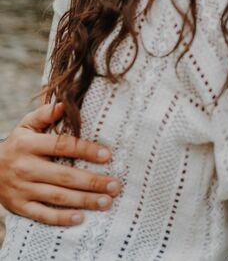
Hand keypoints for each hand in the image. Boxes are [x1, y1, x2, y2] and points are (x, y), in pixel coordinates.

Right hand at [0, 103, 121, 225]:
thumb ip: (44, 114)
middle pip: (64, 176)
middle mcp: (26, 167)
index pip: (62, 146)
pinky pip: (43, 214)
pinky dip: (62, 218)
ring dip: (84, 200)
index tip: (107, 155)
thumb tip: (64, 104)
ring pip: (58, 196)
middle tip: (115, 185)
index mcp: (29, 145)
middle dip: (92, 181)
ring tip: (106, 201)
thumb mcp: (26, 126)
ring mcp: (23, 189)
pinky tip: (81, 218)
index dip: (85, 150)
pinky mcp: (20, 207)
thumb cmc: (17, 145)